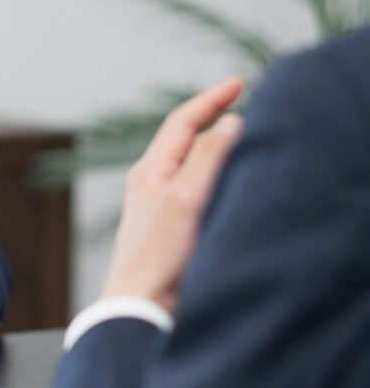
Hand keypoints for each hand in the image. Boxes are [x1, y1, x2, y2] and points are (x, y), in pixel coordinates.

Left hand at [101, 77, 244, 313]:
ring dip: (216, 150)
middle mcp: (150, 183)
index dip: (210, 99)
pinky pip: (194, 190)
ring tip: (245, 141)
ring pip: (191, 165)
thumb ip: (206, 159)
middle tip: (247, 107)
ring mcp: (158, 205)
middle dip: (215, 120)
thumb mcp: (185, 200)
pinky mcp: (168, 227)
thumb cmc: (157, 256)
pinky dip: (215, 178)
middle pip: (186, 140)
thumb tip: (229, 122)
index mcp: (149, 171)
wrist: (139, 304)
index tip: (239, 83)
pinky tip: (230, 187)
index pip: (182, 121)